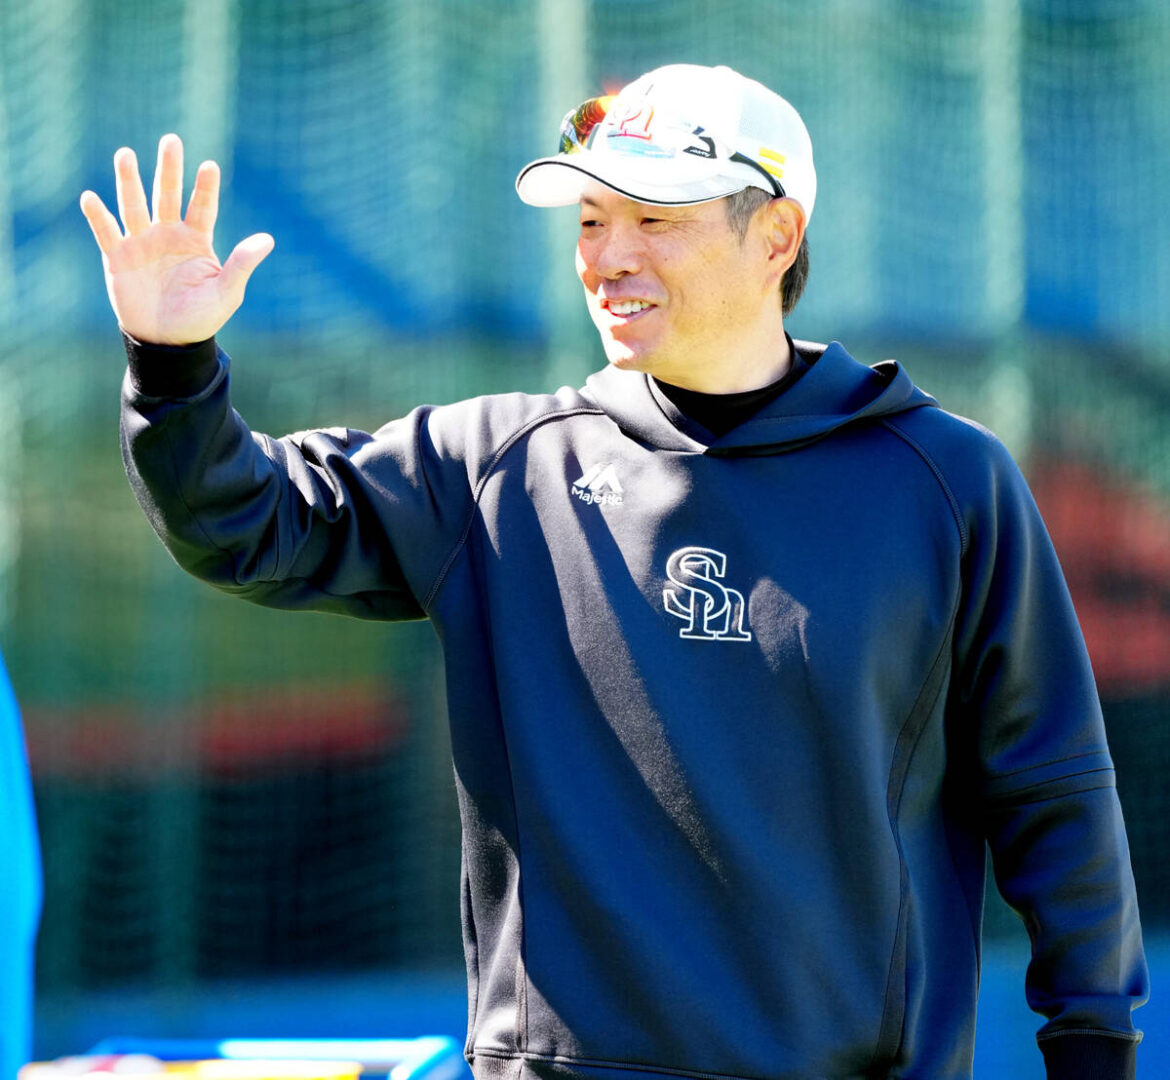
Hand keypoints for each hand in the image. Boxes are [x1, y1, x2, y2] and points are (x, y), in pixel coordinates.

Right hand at [80, 133, 273, 345]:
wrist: (168, 342)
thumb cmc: (201, 318)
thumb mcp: (227, 292)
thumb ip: (242, 264)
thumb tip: (268, 239)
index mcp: (195, 241)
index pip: (202, 207)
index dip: (205, 187)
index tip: (210, 165)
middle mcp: (168, 235)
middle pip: (167, 195)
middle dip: (168, 169)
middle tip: (171, 140)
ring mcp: (141, 243)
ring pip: (134, 205)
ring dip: (129, 181)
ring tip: (126, 154)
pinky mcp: (117, 257)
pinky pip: (106, 232)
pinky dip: (98, 216)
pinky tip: (91, 197)